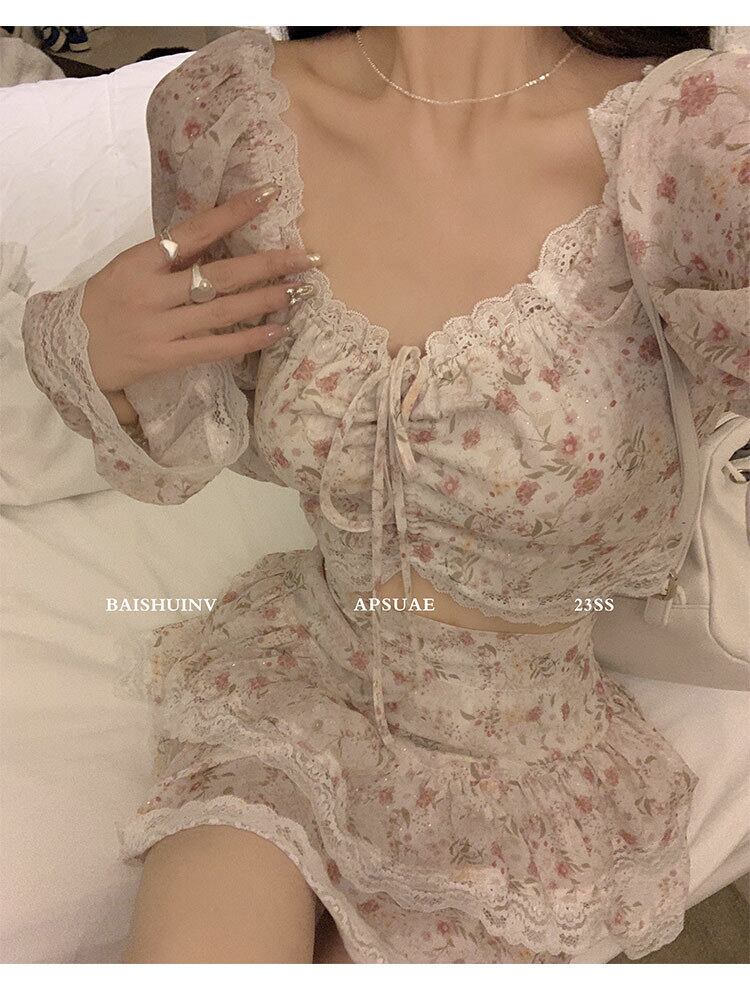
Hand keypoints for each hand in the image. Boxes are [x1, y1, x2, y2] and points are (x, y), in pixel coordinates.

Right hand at [81, 185, 318, 394]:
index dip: (235, 212)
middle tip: (307, 257)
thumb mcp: (129, 267)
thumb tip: (222, 238)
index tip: (271, 195)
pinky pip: (215, 347)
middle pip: (220, 273)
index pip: (196, 229)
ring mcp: (159, 326)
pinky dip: (248, 340)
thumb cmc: (105, 302)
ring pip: (222, 309)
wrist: (67, 348)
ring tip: (299, 290)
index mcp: (141, 259)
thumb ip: (171, 256)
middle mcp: (152, 291)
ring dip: (266, 299)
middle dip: (268, 264)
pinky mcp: (165, 357)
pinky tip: (276, 331)